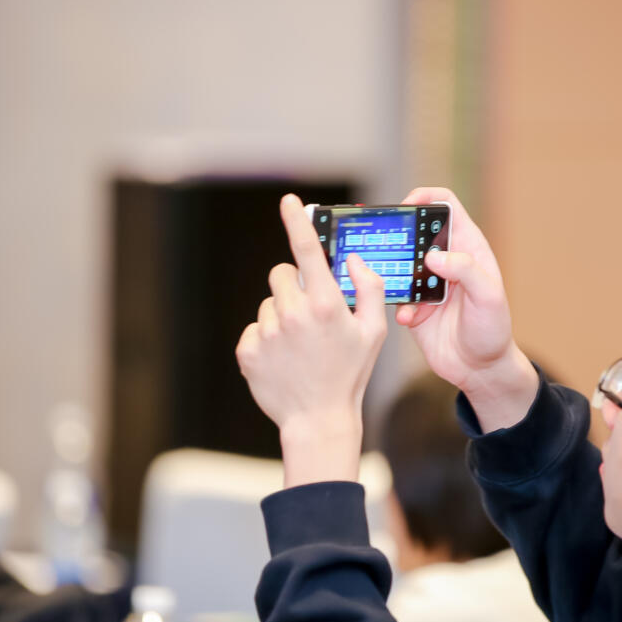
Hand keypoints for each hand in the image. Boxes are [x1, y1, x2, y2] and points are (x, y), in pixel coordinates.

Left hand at [236, 194, 387, 486]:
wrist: (318, 420)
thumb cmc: (350, 374)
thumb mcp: (373, 332)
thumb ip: (368, 288)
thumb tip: (352, 260)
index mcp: (325, 305)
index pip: (306, 250)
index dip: (296, 220)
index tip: (288, 201)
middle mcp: (293, 314)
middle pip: (281, 274)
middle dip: (293, 286)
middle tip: (309, 312)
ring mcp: (268, 333)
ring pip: (268, 303)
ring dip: (281, 315)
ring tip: (299, 346)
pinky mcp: (248, 350)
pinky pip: (255, 329)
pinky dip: (267, 339)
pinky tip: (284, 359)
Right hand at [395, 187, 536, 430]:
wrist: (479, 369)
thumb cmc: (492, 331)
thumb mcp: (489, 298)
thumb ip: (466, 271)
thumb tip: (434, 255)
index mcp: (467, 248)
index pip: (445, 205)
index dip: (425, 198)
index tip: (407, 207)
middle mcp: (445, 260)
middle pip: (414, 230)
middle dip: (398, 235)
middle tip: (387, 248)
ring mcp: (426, 282)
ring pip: (397, 262)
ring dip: (391, 273)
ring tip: (396, 288)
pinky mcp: (412, 305)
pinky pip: (392, 294)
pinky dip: (395, 303)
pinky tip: (408, 318)